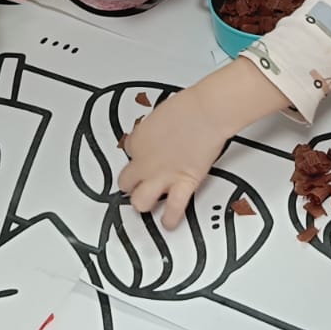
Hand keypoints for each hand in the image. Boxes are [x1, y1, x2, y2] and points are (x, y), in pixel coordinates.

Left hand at [119, 84, 228, 228]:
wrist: (205, 113)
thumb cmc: (188, 108)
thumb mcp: (159, 114)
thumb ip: (155, 131)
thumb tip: (159, 135)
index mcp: (138, 141)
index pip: (129, 152)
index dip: (138, 155)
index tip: (144, 156)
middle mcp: (145, 162)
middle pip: (125, 181)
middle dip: (132, 183)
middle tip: (139, 183)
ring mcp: (162, 176)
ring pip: (139, 201)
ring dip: (143, 202)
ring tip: (149, 202)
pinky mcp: (182, 184)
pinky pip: (172, 209)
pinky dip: (170, 219)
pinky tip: (169, 221)